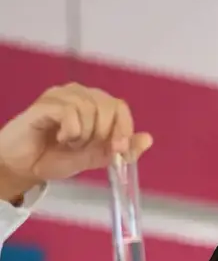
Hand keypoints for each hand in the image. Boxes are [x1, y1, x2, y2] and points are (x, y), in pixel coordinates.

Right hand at [0, 83, 152, 200]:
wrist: (25, 167)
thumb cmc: (56, 157)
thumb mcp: (95, 158)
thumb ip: (121, 149)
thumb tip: (148, 139)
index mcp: (95, 104)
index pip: (120, 107)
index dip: (123, 129)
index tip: (117, 149)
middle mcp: (80, 94)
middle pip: (109, 106)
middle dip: (102, 135)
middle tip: (83, 146)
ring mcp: (62, 95)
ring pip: (90, 109)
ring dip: (83, 136)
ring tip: (68, 142)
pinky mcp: (46, 103)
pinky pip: (71, 113)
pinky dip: (70, 132)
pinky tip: (59, 137)